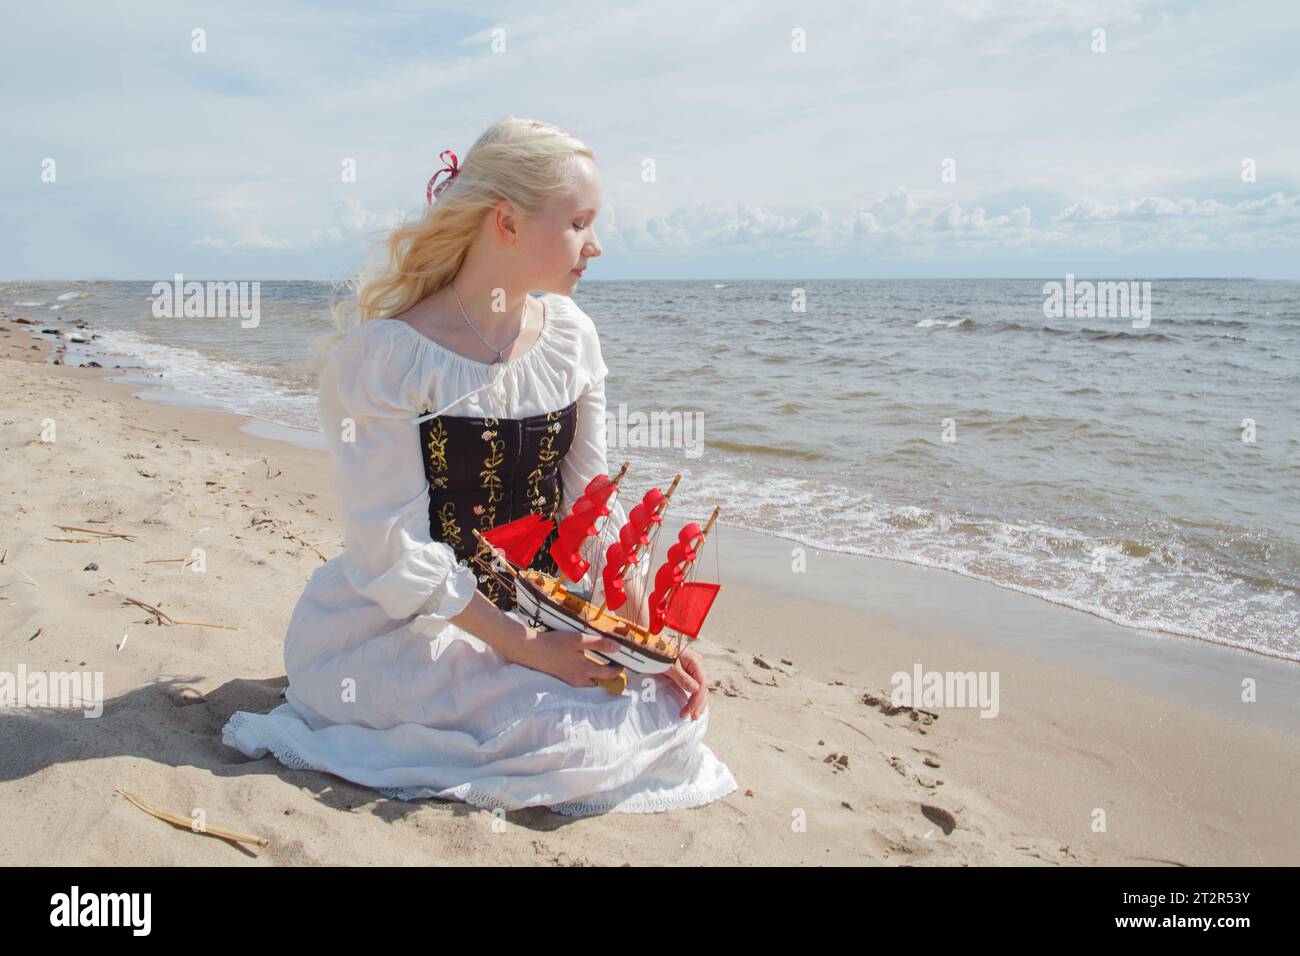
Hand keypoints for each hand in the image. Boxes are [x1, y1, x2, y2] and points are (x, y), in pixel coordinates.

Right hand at [506, 625, 626, 689]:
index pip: (608, 674)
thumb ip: (598, 644)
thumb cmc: (554, 643)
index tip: (623, 664)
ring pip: (588, 682)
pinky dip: (585, 675)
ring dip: (596, 676)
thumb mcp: (578, 640)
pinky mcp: (561, 677)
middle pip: (599, 681)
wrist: (530, 650)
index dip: (618, 670)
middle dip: (608, 676)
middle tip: (614, 666)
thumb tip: (618, 648)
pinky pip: (578, 680)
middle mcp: (578, 679)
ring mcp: (569, 680)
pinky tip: (582, 664)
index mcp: (585, 670)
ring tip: (600, 665)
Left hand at [663, 647, 708, 720]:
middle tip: (693, 717)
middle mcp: (697, 665)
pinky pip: (693, 686)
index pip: (701, 684)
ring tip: (693, 715)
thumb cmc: (658, 653)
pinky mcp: (687, 672)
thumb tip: (695, 690)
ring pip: (700, 688)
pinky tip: (691, 705)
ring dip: (696, 702)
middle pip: (703, 687)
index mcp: (695, 661)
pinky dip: (693, 696)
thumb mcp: (668, 665)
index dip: (697, 699)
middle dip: (698, 703)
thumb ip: (682, 677)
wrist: (650, 645)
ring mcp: (693, 668)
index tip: (690, 712)